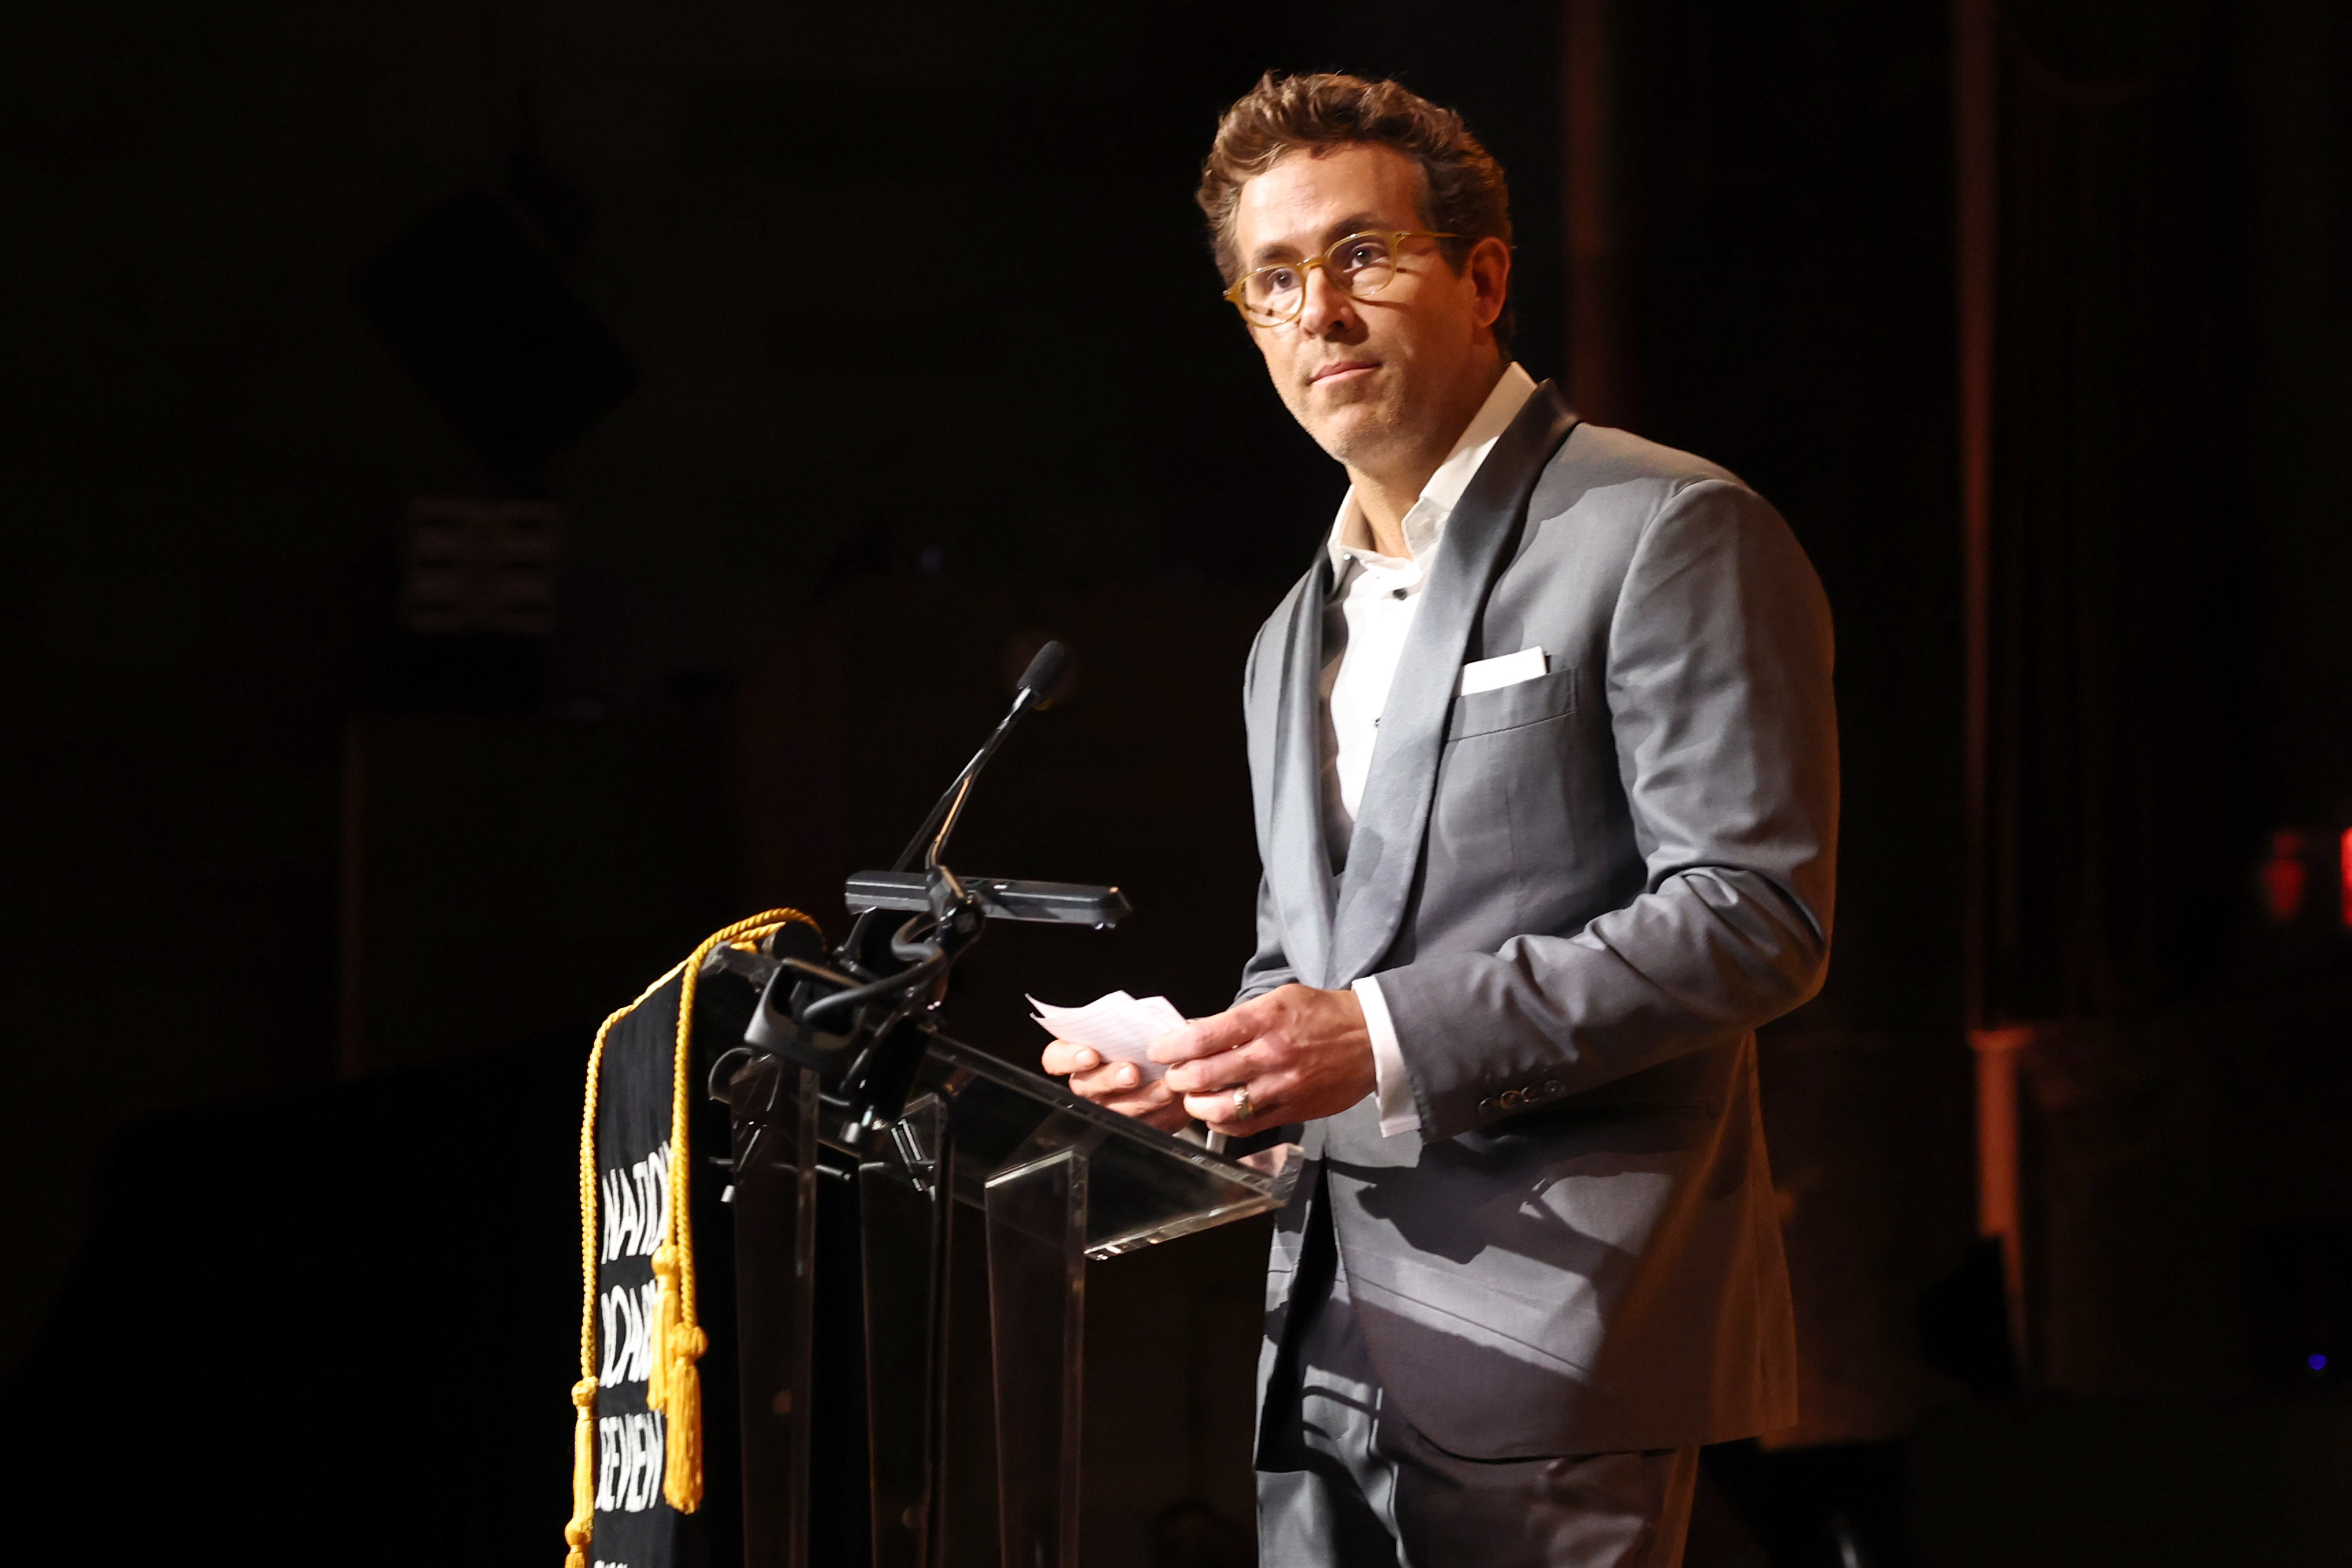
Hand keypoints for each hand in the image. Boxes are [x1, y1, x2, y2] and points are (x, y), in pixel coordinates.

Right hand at [1040, 1039, 1189, 1130]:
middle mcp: (1090, 1085)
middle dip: (1108, 1079)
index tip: (1090, 1054)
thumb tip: (1143, 1024)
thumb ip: (1134, 1025)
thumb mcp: (1144, 1026)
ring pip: (1114, 1112)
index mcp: (1082, 1055)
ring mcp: (1110, 1108)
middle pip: (1085, 1087)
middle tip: (1131, 1072)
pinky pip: (1144, 1127)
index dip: (1067, 1058)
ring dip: (1141, 1100)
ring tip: (1164, 1089)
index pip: (1056, 1058)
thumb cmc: (1155, 1041)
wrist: (1185, 1063)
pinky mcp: (1136, 1126)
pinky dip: (1163, 1116)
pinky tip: (1176, 1104)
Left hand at [1152, 983, 1376, 1138]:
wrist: (1372, 1041)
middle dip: (1178, 1078)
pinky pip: (1246, 1127)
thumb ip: (1238, 1018)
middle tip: (1175, 1075)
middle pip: (1204, 1075)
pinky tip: (1217, 1114)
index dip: (1171, 1046)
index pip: (1203, 1037)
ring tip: (1193, 1097)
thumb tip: (1196, 1031)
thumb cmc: (1323, 1015)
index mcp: (1265, 1019)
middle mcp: (1271, 1054)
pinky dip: (1222, 1124)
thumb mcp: (1279, 999)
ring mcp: (1282, 1087)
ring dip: (1196, 1105)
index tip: (1159, 1050)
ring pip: (1220, 1108)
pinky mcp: (1292, 1111)